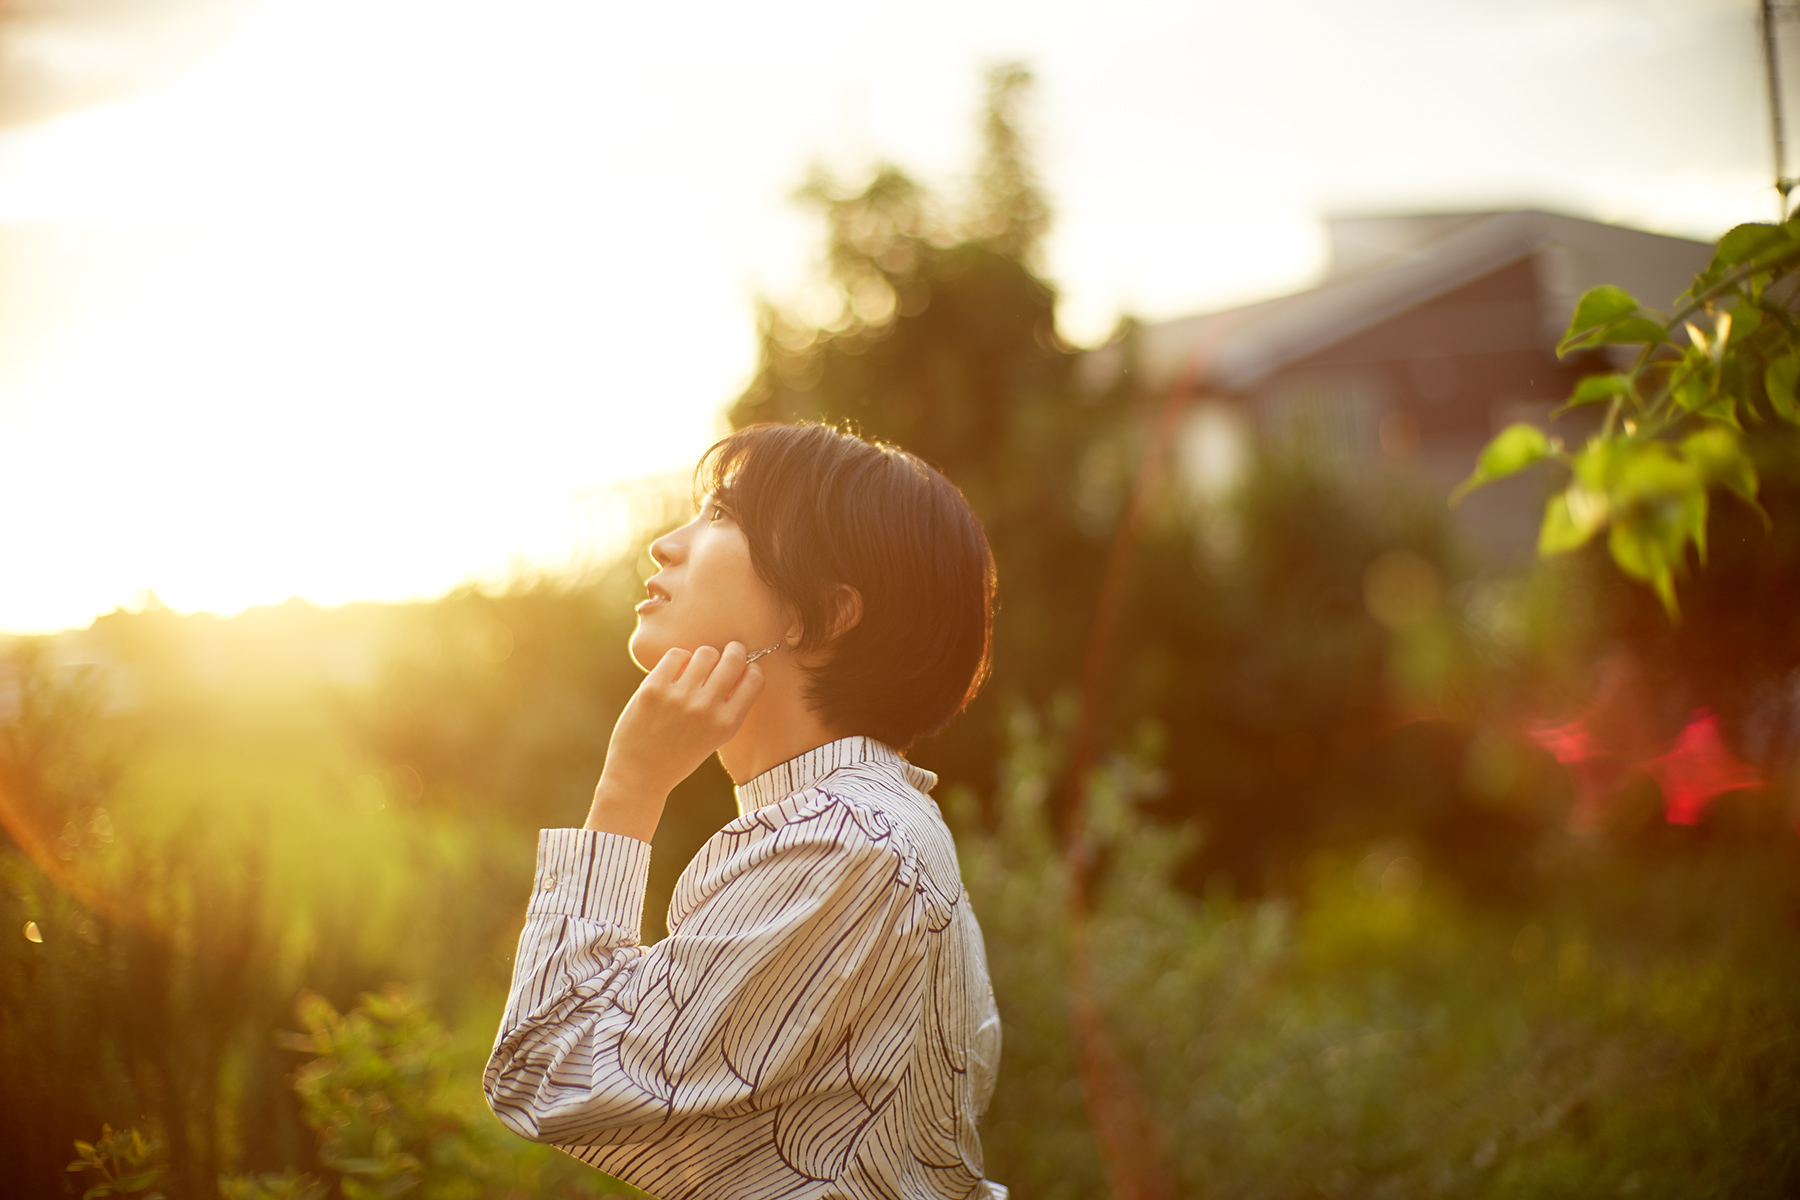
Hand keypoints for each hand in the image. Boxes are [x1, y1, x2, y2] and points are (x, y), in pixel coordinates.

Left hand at [584, 642, 765, 841]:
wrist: (640, 774)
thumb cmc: (680, 755)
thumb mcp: (715, 738)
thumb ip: (728, 707)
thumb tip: (738, 666)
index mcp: (727, 724)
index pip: (755, 679)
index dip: (750, 668)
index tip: (742, 669)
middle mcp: (706, 709)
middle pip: (734, 658)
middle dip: (733, 651)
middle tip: (726, 653)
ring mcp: (679, 697)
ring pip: (705, 653)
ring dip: (703, 657)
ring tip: (695, 669)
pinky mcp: (653, 689)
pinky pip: (676, 654)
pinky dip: (678, 659)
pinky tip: (674, 673)